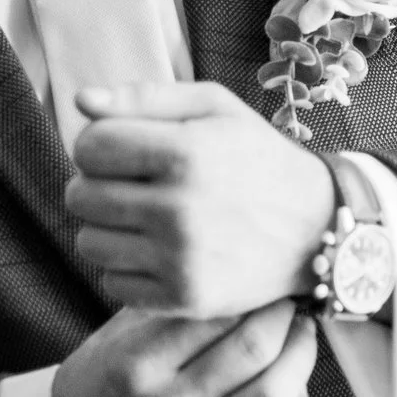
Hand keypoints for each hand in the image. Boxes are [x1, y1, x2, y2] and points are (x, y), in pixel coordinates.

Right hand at [47, 303, 318, 396]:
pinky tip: (295, 391)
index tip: (265, 276)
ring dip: (301, 356)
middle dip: (284, 315)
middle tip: (290, 300)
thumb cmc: (99, 383)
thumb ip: (172, 305)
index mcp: (138, 365)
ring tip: (301, 336)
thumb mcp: (119, 334)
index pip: (214, 313)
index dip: (251, 289)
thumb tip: (239, 273)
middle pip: (252, 350)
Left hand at [65, 80, 334, 317]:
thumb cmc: (258, 158)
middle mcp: (180, 209)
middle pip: (80, 196)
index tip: (122, 150)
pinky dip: (126, 267)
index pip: (90, 146)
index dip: (97, 144)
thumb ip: (145, 97)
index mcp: (186, 153)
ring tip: (143, 218)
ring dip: (107, 228)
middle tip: (132, 186)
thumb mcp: (215, 108)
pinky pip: (111, 283)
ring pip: (89, 243)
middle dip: (97, 185)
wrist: (316, 227)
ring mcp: (181, 260)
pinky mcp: (183, 299)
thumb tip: (82, 101)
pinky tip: (157, 251)